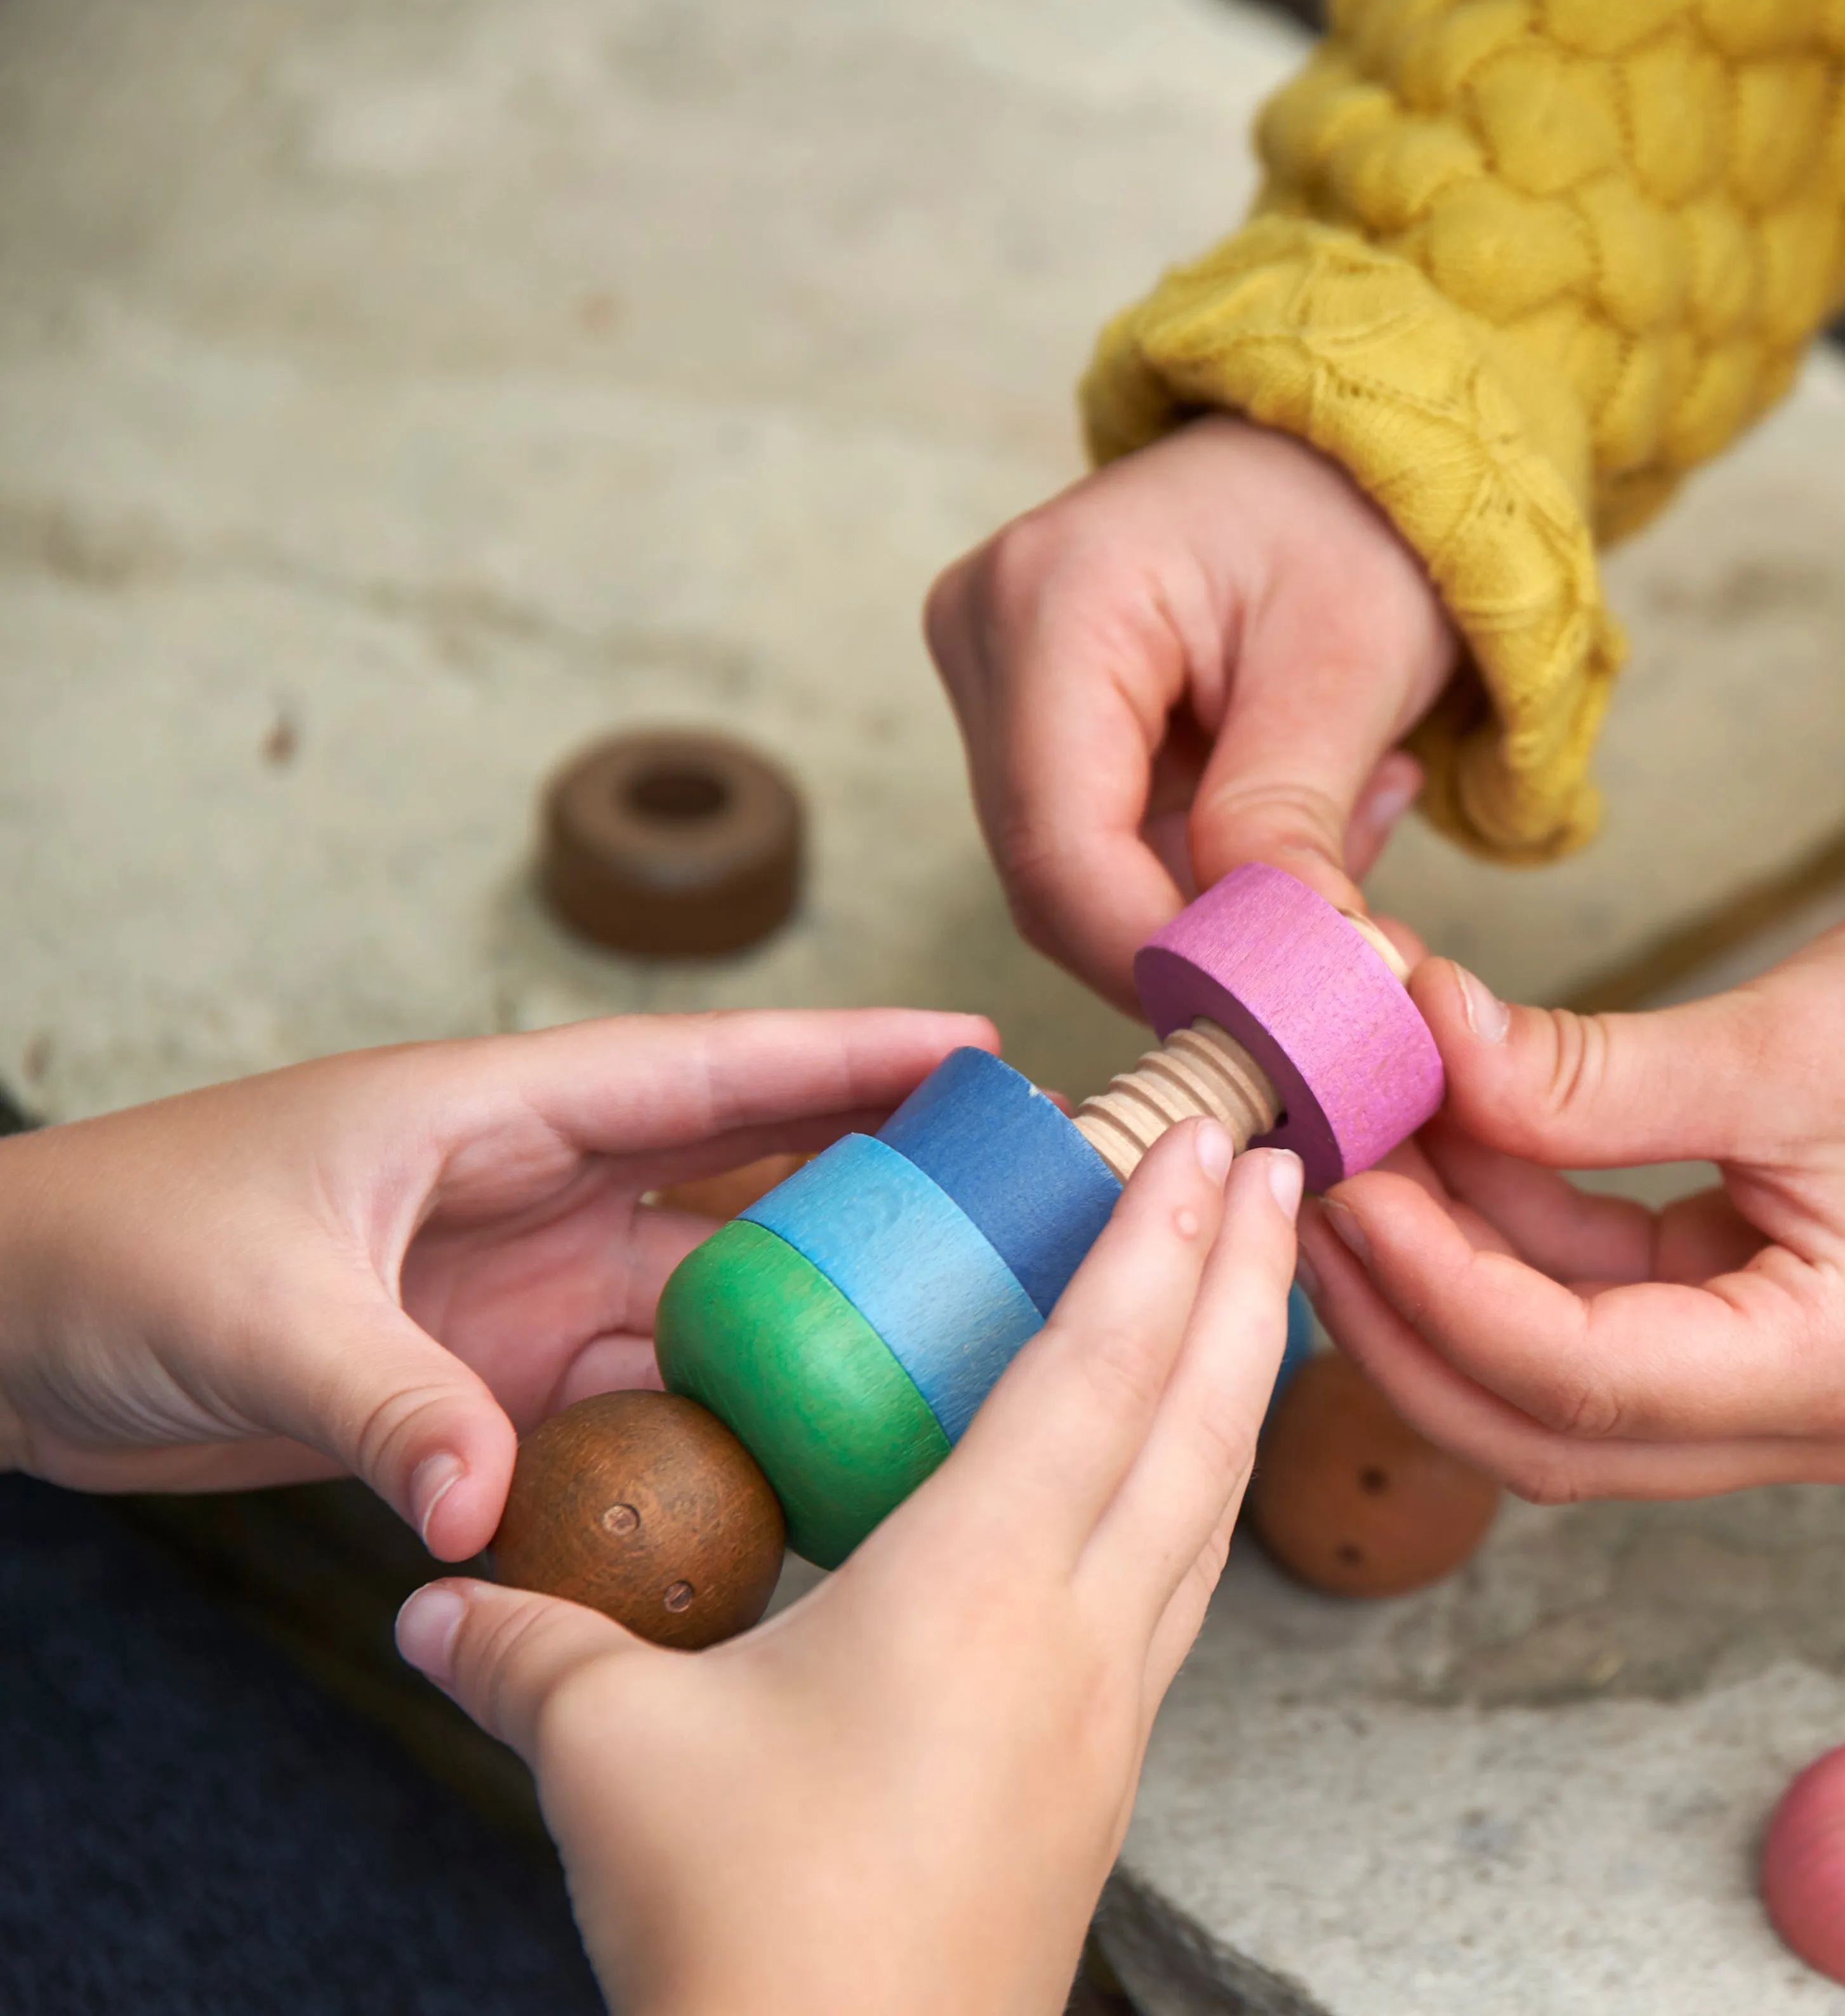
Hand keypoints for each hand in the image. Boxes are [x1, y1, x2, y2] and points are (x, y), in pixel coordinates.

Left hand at [0, 1010, 990, 1559]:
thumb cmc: (105, 1255)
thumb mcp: (252, 1315)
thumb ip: (385, 1403)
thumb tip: (488, 1509)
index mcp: (498, 1112)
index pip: (710, 1071)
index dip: (852, 1055)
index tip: (981, 1050)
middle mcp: (537, 1192)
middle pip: (748, 1173)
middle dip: (883, 1175)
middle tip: (1024, 1194)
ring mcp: (522, 1291)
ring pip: (711, 1302)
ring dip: (814, 1325)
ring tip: (947, 1347)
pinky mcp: (494, 1383)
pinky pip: (638, 1407)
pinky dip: (713, 1434)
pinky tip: (796, 1465)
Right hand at [398, 1122, 1300, 2012]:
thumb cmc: (751, 1930)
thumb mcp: (609, 1758)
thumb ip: (532, 1651)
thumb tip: (435, 1603)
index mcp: (982, 1585)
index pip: (1098, 1366)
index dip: (1158, 1241)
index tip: (1211, 1143)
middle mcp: (1079, 1633)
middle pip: (1198, 1418)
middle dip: (1247, 1280)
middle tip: (1285, 1172)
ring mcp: (1108, 1712)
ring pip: (1207, 1506)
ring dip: (1240, 1384)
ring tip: (1256, 1301)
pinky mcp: (1100, 1779)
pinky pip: (1180, 1594)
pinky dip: (1195, 1501)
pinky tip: (1173, 1493)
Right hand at [926, 415, 1460, 1011]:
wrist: (1345, 453)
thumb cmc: (1357, 518)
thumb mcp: (1350, 664)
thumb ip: (1293, 821)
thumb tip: (1299, 974)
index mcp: (1055, 597)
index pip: (1063, 850)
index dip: (1160, 959)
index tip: (1280, 1019)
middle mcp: (988, 633)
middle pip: (1058, 877)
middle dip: (1202, 943)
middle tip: (1348, 955)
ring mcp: (997, 678)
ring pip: (1085, 878)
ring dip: (1221, 904)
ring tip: (1352, 827)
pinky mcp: (1033, 718)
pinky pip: (1109, 848)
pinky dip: (1214, 867)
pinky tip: (1306, 809)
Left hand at [1300, 868, 1844, 1501]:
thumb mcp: (1775, 1039)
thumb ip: (1586, 1076)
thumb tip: (1420, 1043)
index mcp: (1840, 1374)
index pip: (1582, 1379)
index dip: (1441, 1287)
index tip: (1346, 1184)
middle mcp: (1807, 1425)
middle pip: (1543, 1427)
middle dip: (1411, 1316)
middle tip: (1310, 1192)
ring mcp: (1776, 1396)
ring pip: (1551, 1387)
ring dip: (1447, 1280)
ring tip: (1356, 1151)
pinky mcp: (1747, 1343)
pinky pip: (1592, 1322)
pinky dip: (1507, 1248)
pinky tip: (1435, 1152)